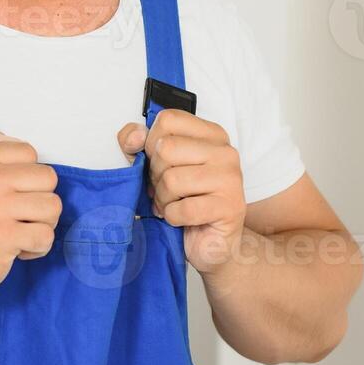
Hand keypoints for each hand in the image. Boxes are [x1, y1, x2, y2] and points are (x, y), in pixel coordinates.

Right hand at [0, 132, 61, 298]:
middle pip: (47, 177)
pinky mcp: (4, 237)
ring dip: (43, 223)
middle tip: (23, 214)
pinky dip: (39, 246)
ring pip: (53, 206)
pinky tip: (20, 247)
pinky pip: (46, 235)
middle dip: (41, 198)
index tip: (15, 191)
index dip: (28, 175)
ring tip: (22, 230)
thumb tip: (24, 151)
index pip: (28, 152)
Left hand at [117, 110, 247, 275]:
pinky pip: (181, 209)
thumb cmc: (186, 200)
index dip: (152, 144)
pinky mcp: (229, 207)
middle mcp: (225, 151)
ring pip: (171, 179)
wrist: (213, 244)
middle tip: (168, 190)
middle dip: (156, 176)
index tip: (160, 163)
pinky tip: (182, 219)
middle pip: (166, 148)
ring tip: (174, 204)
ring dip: (164, 199)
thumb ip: (140, 144)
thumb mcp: (157, 166)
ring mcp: (230, 178)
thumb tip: (132, 139)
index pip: (167, 120)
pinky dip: (173, 217)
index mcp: (211, 134)